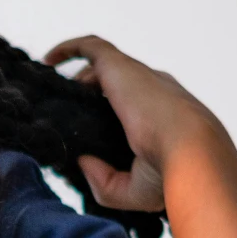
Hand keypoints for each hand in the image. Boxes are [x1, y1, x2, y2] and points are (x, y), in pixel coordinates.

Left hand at [45, 35, 221, 214]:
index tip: (87, 135)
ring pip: (102, 68)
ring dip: (78, 80)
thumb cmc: (170, 173)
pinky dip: (69, 49)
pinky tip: (47, 61)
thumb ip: (105, 181)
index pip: (134, 108)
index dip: (109, 117)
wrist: (189, 152)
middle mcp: (153, 91)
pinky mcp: (118, 67)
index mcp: (164, 117)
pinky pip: (90, 48)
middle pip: (116, 87)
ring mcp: (137, 76)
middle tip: (63, 119)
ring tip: (51, 96)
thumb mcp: (133, 189)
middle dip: (90, 98)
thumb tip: (81, 161)